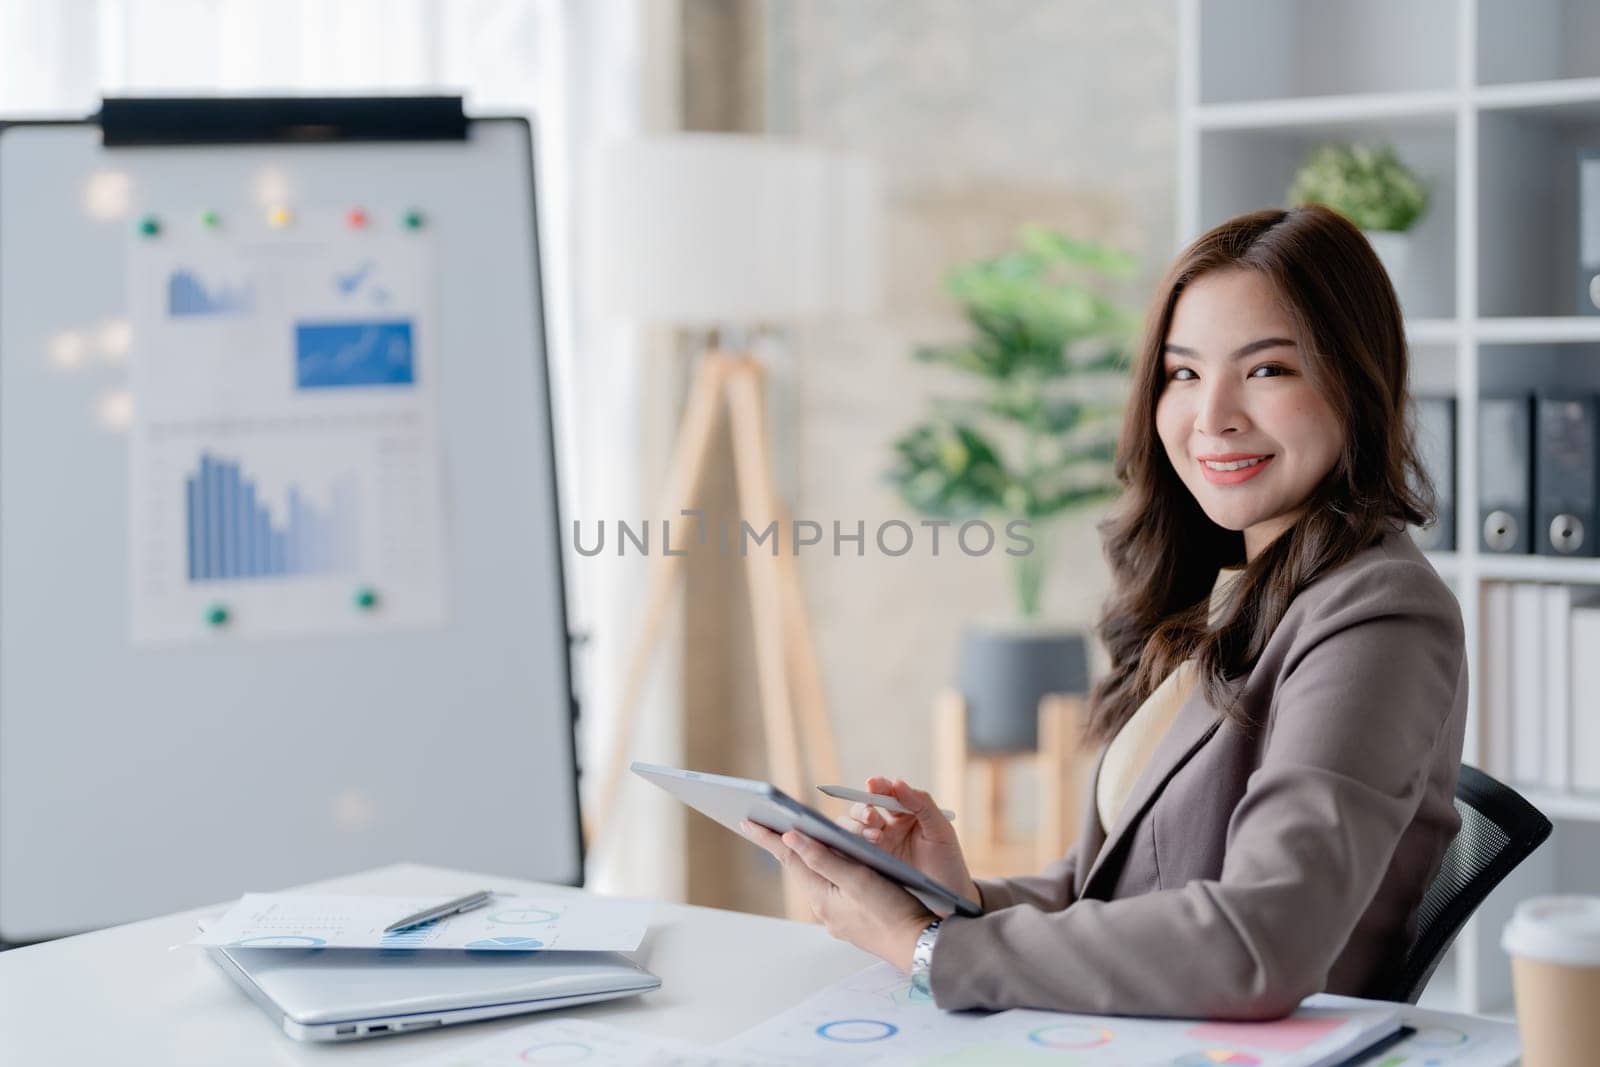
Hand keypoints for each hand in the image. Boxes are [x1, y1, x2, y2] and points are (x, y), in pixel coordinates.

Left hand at [742, 820, 932, 970]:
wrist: (919, 946)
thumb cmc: (892, 912)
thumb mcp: (858, 879)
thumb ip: (823, 858)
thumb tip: (790, 838)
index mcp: (821, 897)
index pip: (789, 859)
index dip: (768, 838)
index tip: (747, 821)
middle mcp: (825, 908)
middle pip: (800, 868)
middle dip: (783, 845)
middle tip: (764, 823)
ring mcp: (838, 915)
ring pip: (817, 877)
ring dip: (807, 856)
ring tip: (793, 836)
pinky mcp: (853, 918)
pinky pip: (832, 887)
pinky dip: (827, 869)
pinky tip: (830, 861)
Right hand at [837, 777, 979, 907]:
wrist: (948, 903)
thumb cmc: (948, 863)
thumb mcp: (940, 830)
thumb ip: (922, 803)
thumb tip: (898, 782)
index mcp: (906, 813)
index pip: (886, 793)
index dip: (878, 786)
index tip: (872, 784)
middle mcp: (887, 827)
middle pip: (863, 809)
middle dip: (863, 809)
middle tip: (871, 816)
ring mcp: (876, 846)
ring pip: (852, 828)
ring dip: (856, 827)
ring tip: (874, 838)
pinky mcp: (868, 865)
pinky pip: (849, 851)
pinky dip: (847, 846)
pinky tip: (857, 849)